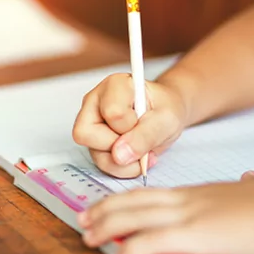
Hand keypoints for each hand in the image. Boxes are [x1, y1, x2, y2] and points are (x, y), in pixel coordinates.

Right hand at [72, 73, 188, 177]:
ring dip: (124, 162)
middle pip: (86, 133)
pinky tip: (138, 157)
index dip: (130, 126)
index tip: (145, 120)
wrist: (166, 115)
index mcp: (115, 85)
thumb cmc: (165, 109)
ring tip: (144, 152)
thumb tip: (119, 156)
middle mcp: (96, 101)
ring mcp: (92, 123)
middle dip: (119, 146)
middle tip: (140, 139)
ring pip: (94, 154)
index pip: (112, 113)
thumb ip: (145, 135)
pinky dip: (123, 168)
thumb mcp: (166, 120)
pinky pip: (102, 164)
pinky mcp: (95, 142)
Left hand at [77, 171, 253, 253]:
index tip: (109, 205)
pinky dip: (128, 250)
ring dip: (107, 227)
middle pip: (136, 201)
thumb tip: (250, 178)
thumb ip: (250, 185)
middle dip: (106, 210)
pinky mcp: (195, 235)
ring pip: (135, 217)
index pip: (153, 194)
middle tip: (84, 218)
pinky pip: (151, 242)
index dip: (127, 199)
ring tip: (88, 238)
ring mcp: (189, 215)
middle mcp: (188, 199)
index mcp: (200, 192)